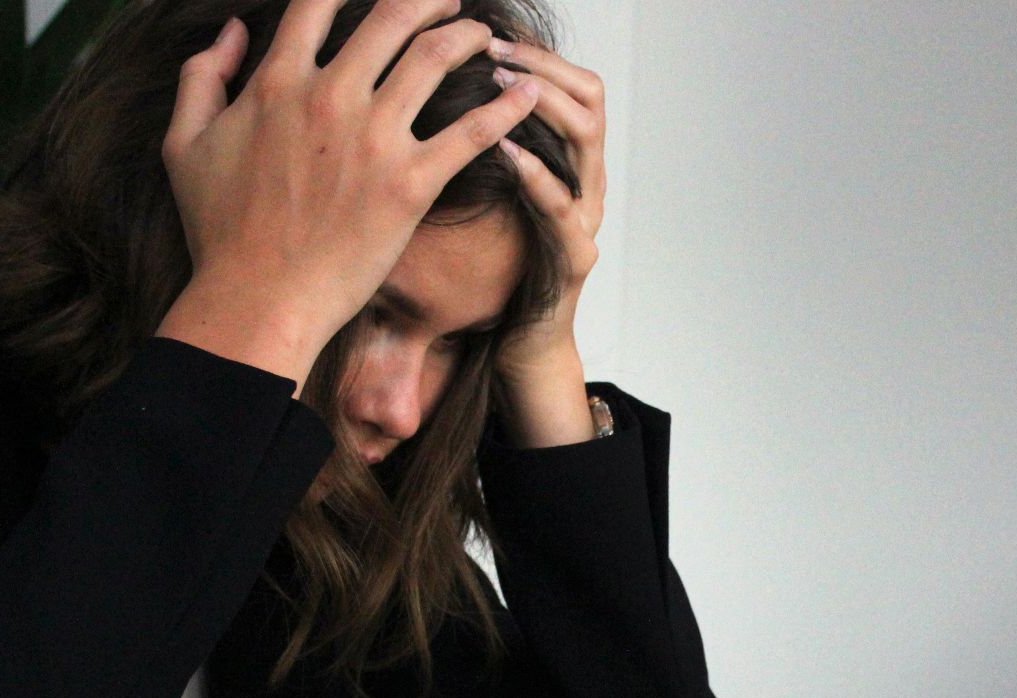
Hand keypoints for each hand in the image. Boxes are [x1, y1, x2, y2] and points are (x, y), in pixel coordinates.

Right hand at [154, 0, 540, 393]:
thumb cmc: (220, 231)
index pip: (319, 1)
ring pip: (435, 59)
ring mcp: (373, 140)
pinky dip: (505, 107)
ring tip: (486, 36)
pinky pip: (471, 132)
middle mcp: (330, 97)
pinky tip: (528, 93)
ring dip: (467, 37)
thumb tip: (232, 32)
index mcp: (277, 82)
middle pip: (392, 16)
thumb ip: (202, 77)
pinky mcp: (410, 185)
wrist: (257, 299)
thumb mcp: (184, 144)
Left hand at [488, 38, 605, 447]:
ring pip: (587, 139)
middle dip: (541, 65)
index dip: (537, 51)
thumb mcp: (483, 196)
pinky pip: (563, 206)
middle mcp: (586, 181)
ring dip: (542, 104)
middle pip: (589, 96)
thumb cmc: (495, 270)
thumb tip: (426, 90)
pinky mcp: (575, 257)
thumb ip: (472, 147)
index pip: (570, 81)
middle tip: (493, 48)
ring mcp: (586, 217)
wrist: (518, 345)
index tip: (490, 32)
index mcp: (565, 161)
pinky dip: (535, 173)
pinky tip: (504, 149)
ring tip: (498, 84)